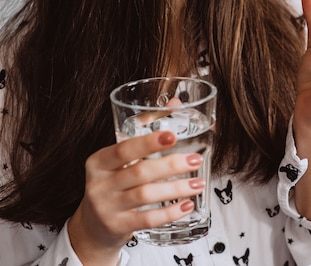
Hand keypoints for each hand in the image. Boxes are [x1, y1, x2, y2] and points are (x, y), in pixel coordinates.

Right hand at [67, 131, 203, 264]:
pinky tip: (187, 205)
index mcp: (99, 161)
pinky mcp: (118, 226)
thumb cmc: (113, 183)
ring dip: (176, 189)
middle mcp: (99, 184)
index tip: (172, 136)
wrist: (92, 226)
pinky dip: (170, 212)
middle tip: (195, 160)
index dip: (149, 142)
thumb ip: (145, 129)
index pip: (124, 149)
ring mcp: (107, 207)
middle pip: (139, 172)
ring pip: (146, 195)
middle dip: (171, 165)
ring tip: (198, 183)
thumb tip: (176, 103)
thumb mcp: (120, 158)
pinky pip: (148, 219)